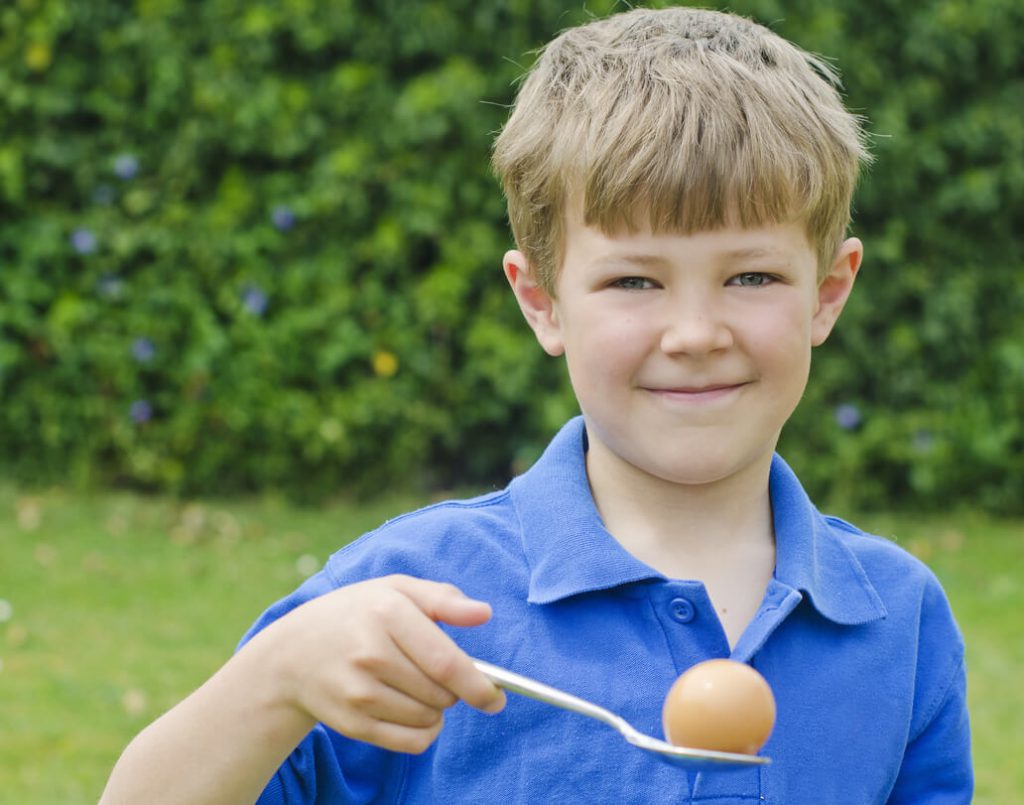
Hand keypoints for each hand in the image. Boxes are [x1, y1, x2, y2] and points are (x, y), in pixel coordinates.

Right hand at [253, 574, 505, 753]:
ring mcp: (358, 692)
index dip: (479, 685)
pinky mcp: (351, 723)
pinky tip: (415, 714)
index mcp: (387, 613)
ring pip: (429, 719)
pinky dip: (424, 733)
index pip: (446, 662)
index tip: (498, 695)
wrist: (292, 654)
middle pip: (442, 694)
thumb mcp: (395, 589)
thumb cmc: (356, 614)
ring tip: (417, 687)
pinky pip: (409, 742)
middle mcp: (371, 654)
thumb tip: (484, 614)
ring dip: (437, 710)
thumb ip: (442, 598)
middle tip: (438, 674)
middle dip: (455, 691)